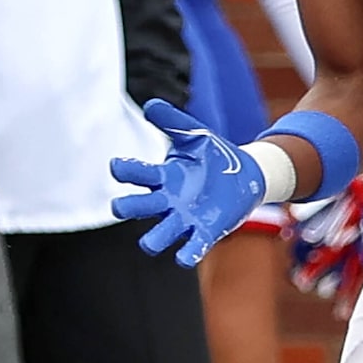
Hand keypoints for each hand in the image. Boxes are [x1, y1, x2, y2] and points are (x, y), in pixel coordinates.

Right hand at [111, 97, 265, 266]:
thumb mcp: (194, 134)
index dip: (126, 170)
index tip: (117, 166)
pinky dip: (187, 253)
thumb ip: (173, 122)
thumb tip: (150, 105)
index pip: (138, 174)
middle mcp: (168, 200)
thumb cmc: (213, 155)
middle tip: (118, 207)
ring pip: (161, 234)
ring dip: (154, 240)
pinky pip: (192, 246)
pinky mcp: (205, 232)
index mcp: (163, 176)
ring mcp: (185, 218)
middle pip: (140, 207)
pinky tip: (183, 258)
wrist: (246, 175)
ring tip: (148, 244)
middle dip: (129, 207)